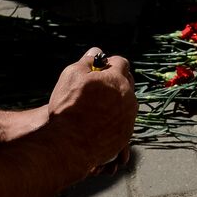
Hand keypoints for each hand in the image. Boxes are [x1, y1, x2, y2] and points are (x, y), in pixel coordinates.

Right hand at [44, 48, 136, 176]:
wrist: (69, 144)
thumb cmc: (68, 108)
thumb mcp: (71, 75)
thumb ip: (86, 61)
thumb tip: (96, 52)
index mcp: (117, 79)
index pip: (121, 62)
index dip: (109, 63)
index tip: (99, 68)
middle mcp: (128, 97)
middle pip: (127, 82)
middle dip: (115, 80)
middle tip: (97, 86)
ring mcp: (129, 118)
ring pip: (126, 102)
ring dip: (116, 101)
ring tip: (96, 107)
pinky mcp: (125, 135)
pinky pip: (123, 121)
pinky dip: (114, 119)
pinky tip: (98, 123)